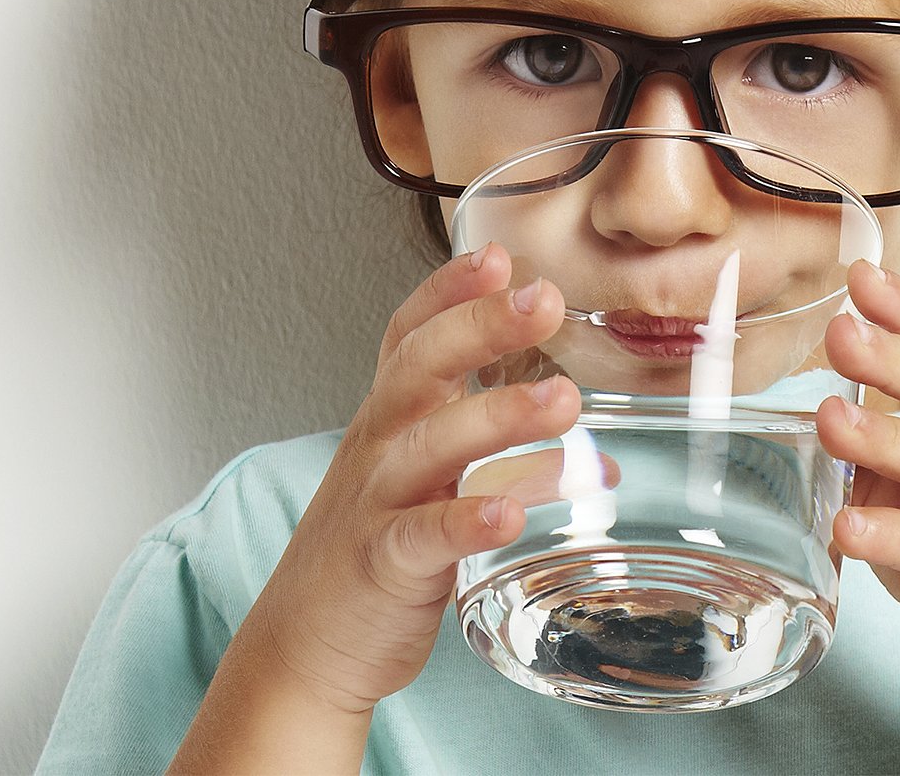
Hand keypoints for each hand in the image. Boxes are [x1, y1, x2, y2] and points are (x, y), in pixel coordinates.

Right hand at [239, 245, 575, 713]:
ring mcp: (376, 505)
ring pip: (429, 445)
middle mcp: (379, 449)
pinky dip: (464, 522)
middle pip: (421, 368)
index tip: (498, 254)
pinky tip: (508, 516)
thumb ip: (504, 464)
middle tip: (545, 298)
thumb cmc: (376, 556)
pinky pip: (422, 537)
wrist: (303, 646)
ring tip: (562, 399)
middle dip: (481, 325)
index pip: (411, 336)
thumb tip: (597, 460)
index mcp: (390, 420)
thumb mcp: (430, 489)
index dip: (449, 291)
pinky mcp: (381, 567)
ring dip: (497, 417)